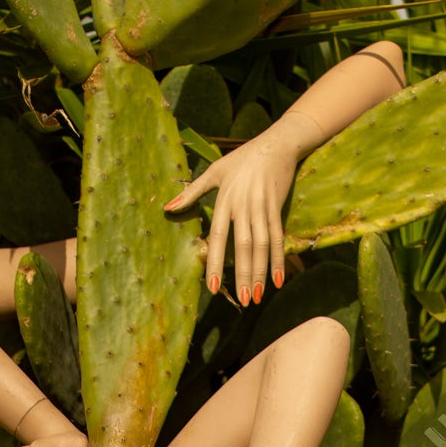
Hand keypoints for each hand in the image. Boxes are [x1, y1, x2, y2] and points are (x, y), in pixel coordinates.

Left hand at [163, 112, 322, 304]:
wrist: (276, 144)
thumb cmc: (242, 158)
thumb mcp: (215, 171)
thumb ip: (192, 191)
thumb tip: (166, 208)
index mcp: (225, 200)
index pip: (219, 237)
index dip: (216, 262)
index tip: (213, 286)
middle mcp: (244, 207)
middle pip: (244, 247)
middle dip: (244, 275)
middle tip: (243, 301)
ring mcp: (263, 208)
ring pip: (262, 247)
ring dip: (261, 273)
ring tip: (257, 297)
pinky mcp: (278, 208)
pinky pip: (278, 239)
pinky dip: (278, 260)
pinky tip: (278, 281)